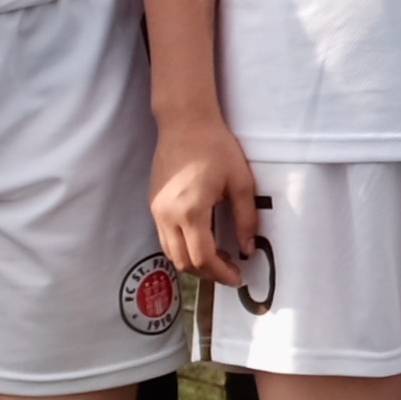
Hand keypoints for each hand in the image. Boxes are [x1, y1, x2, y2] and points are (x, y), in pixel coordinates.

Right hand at [151, 111, 263, 286]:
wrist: (184, 123)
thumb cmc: (216, 148)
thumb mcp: (241, 183)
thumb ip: (245, 219)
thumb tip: (248, 249)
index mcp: (190, 211)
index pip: (203, 257)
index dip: (221, 273)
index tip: (238, 276)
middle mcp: (167, 216)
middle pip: (183, 261)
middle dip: (207, 273)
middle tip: (230, 270)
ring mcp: (155, 211)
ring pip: (170, 252)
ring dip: (193, 262)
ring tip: (219, 258)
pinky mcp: (152, 204)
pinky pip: (165, 237)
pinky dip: (182, 247)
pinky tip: (202, 240)